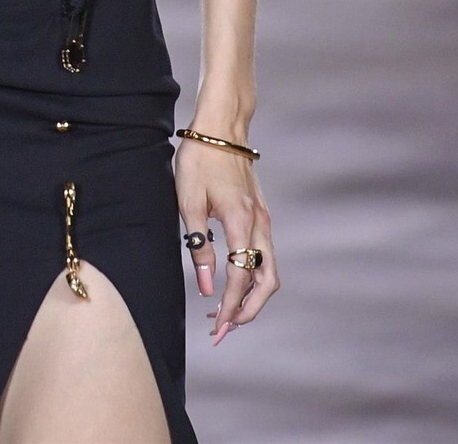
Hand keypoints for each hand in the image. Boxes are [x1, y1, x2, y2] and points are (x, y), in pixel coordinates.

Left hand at [176, 136, 277, 346]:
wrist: (221, 127)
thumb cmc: (199, 158)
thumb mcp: (187, 201)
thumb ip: (198, 245)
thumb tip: (205, 287)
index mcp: (241, 221)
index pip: (241, 278)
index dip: (230, 307)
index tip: (216, 328)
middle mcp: (259, 224)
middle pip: (267, 282)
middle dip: (248, 311)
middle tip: (223, 330)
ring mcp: (263, 219)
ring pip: (270, 271)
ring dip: (252, 296)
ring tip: (227, 313)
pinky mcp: (260, 214)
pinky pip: (264, 255)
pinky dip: (253, 276)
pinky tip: (232, 282)